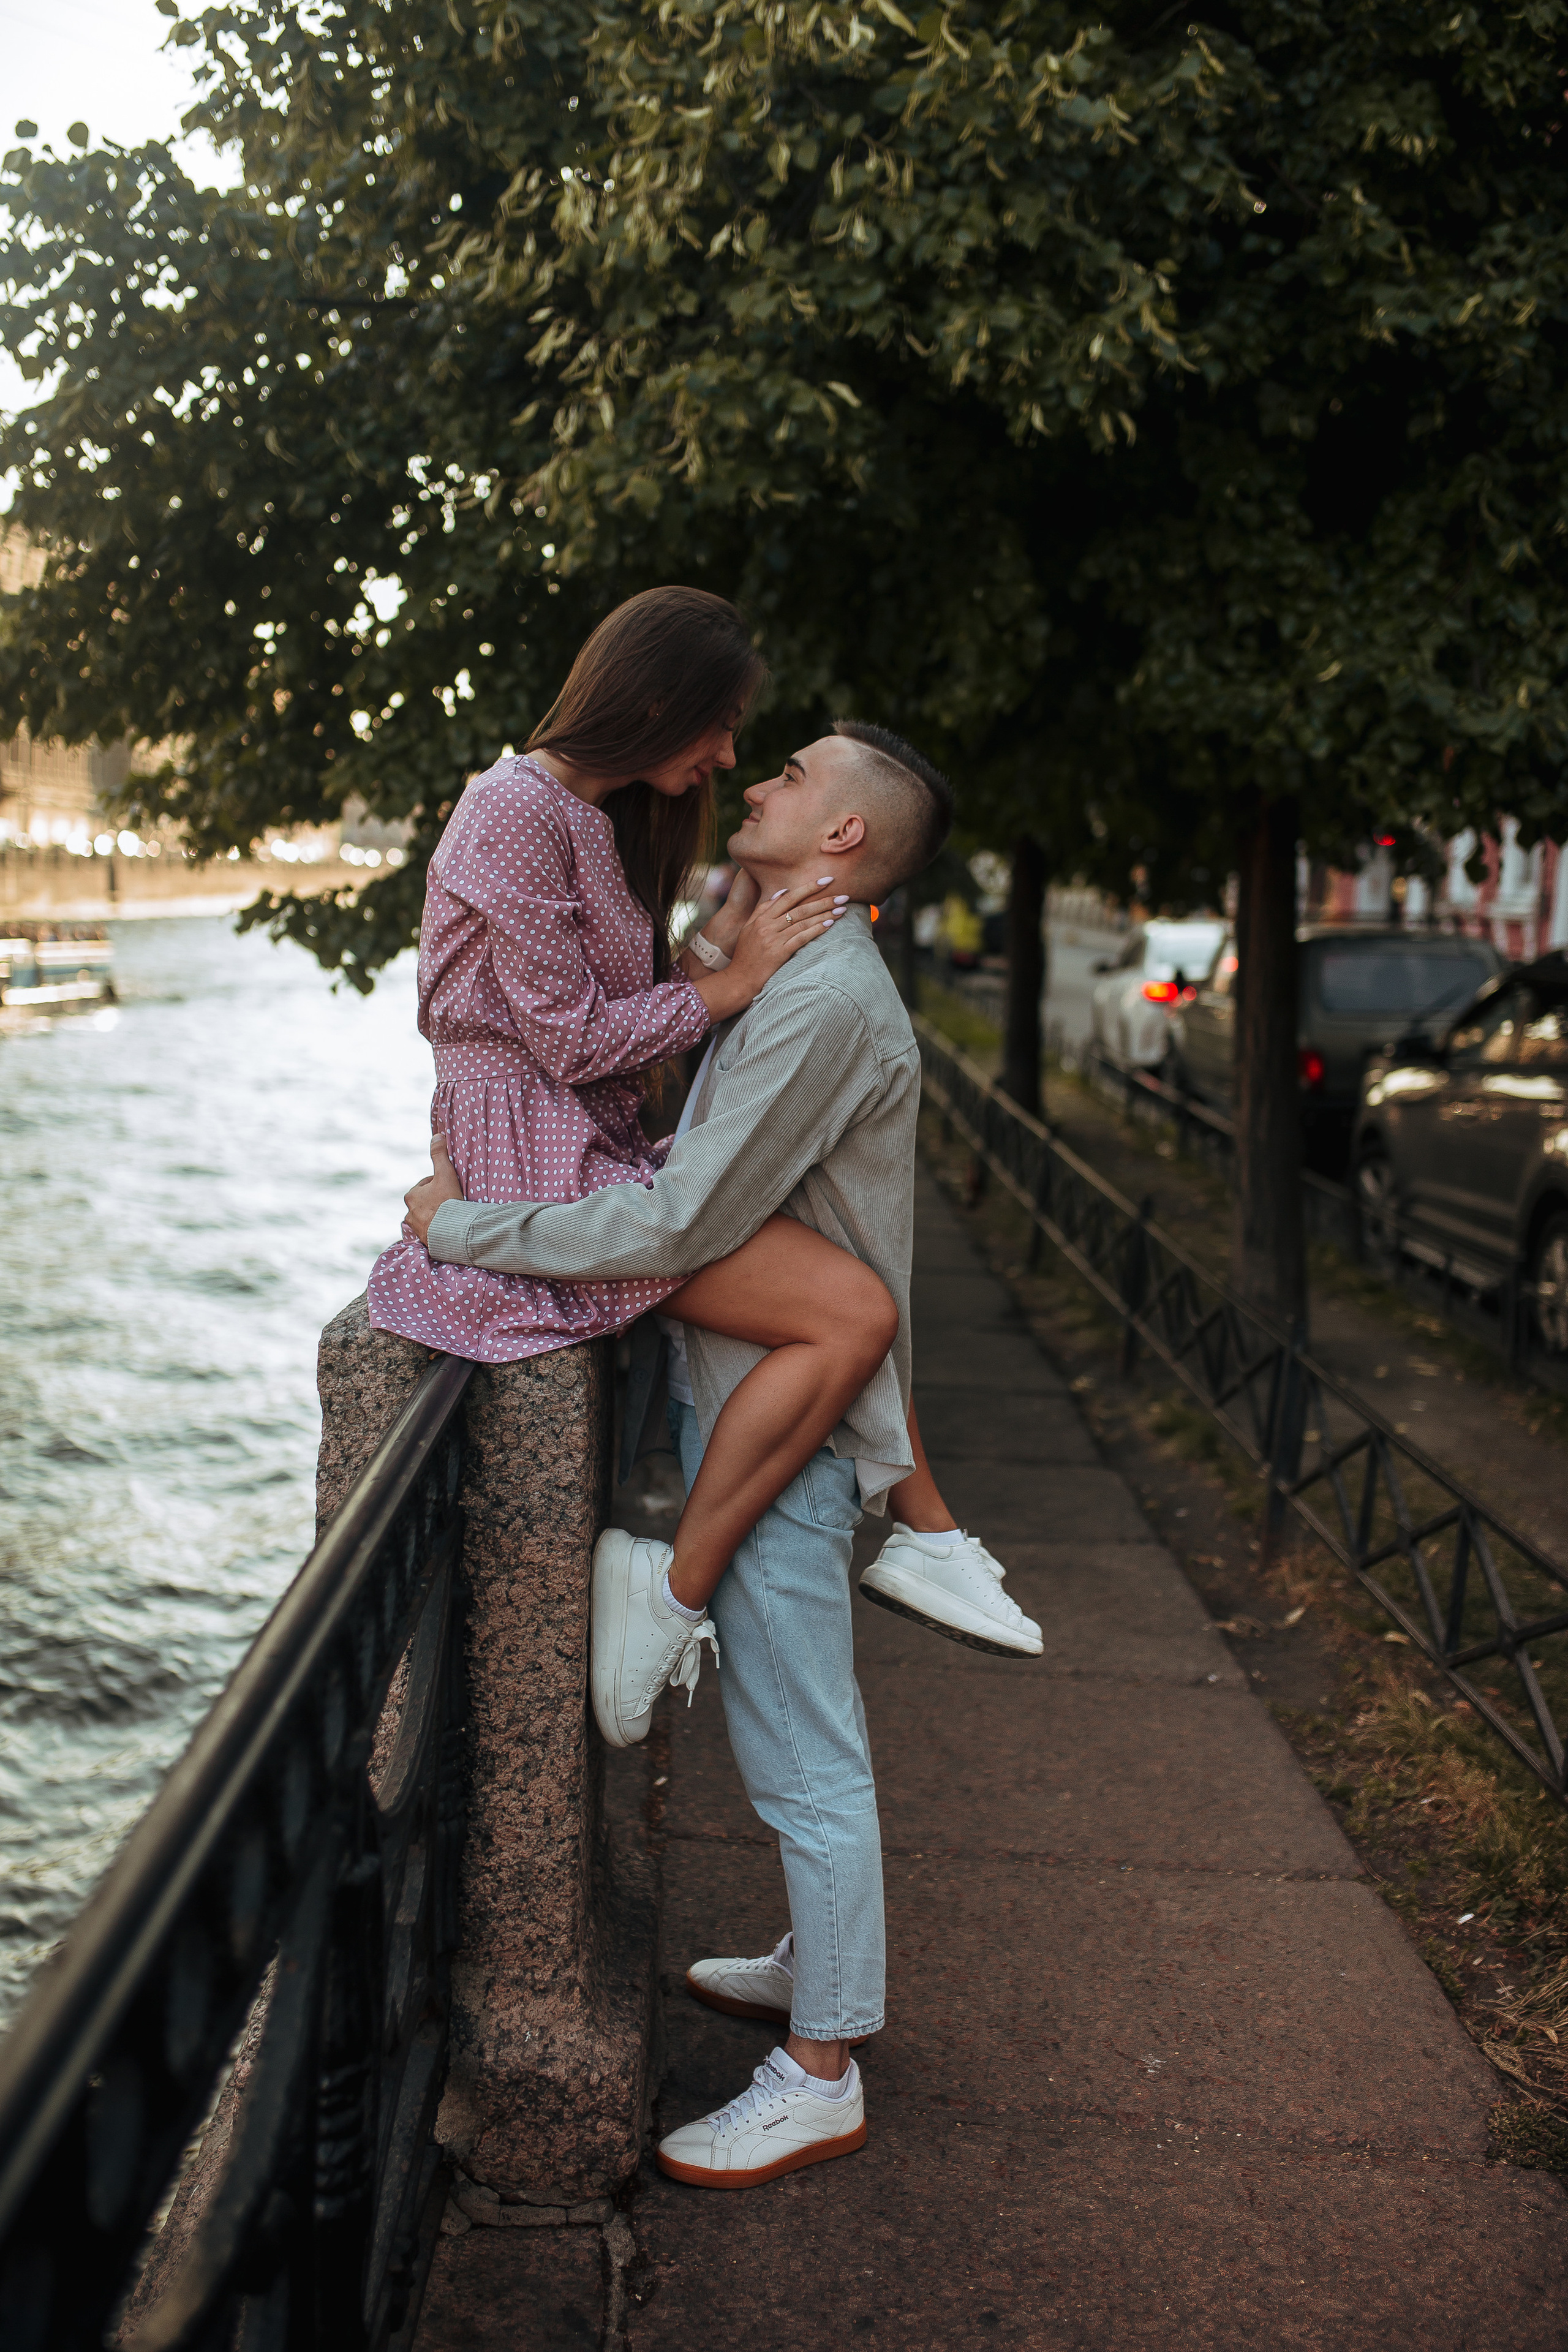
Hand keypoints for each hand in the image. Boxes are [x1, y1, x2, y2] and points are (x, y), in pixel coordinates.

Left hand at [405, 1133, 464, 1245]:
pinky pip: (430, 1231)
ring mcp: (415, 1228)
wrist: (452, 1232)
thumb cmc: (448, 1202)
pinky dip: (437, 1229)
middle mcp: (408, 1212)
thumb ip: (439, 1155)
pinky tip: (446, 1228)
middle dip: (437, 1201)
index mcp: (411, 1195)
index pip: (427, 1185)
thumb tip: (437, 1135)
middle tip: (452, 1203)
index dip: (440, 1185)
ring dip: (436, 1215)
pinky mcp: (422, 1240)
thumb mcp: (445, 1174)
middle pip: (426, 1201)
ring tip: (450, 1217)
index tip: (450, 1189)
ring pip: (427, 1216)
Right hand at [691, 876, 847, 1020]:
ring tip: (842, 909)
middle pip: (799, 907)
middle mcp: (766, 925)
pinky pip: (801, 937)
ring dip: (825, 913)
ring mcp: (772, 939)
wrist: (738, 980)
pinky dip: (816, 929)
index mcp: (760, 918)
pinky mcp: (778, 953)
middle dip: (823, 899)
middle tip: (843, 895)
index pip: (788, 897)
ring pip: (803, 921)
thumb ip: (763, 910)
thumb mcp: (748, 929)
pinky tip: (830, 924)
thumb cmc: (746, 957)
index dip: (808, 887)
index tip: (826, 880)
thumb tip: (782, 892)